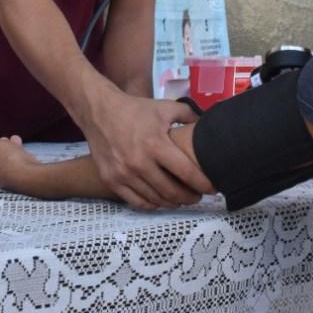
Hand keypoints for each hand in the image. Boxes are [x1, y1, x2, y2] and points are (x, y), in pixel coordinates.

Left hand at [0, 133, 38, 190]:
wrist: (29, 177)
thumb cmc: (9, 162)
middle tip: (2, 138)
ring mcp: (4, 180)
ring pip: (4, 161)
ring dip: (9, 149)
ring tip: (15, 140)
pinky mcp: (16, 180)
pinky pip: (15, 167)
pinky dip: (17, 157)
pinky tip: (23, 150)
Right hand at [78, 89, 210, 210]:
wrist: (99, 111)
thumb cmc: (135, 110)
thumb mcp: (165, 107)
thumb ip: (189, 115)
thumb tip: (208, 125)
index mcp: (155, 144)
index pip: (187, 173)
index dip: (203, 184)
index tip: (213, 187)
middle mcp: (139, 163)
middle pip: (172, 191)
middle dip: (191, 197)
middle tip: (198, 196)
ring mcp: (123, 174)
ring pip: (156, 200)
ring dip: (173, 203)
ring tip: (182, 199)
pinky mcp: (111, 180)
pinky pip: (136, 202)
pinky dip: (152, 204)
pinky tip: (161, 200)